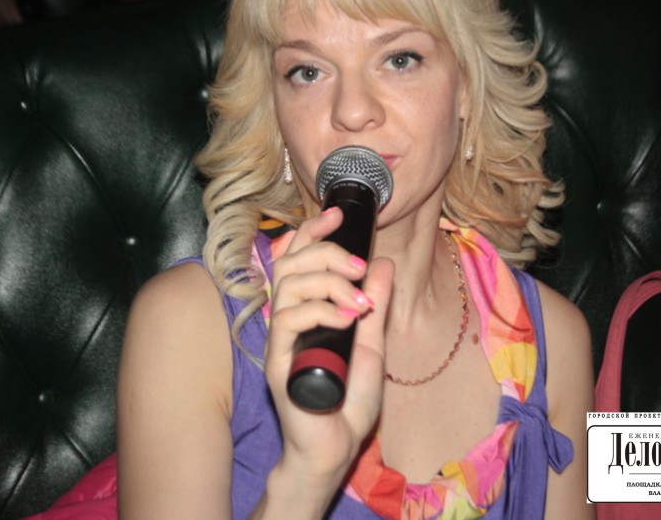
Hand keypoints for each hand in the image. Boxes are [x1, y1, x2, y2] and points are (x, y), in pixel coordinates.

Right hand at [264, 206, 393, 489]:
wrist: (334, 446)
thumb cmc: (348, 399)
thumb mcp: (371, 342)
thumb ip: (375, 304)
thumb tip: (382, 263)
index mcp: (305, 310)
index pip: (297, 257)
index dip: (313, 231)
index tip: (338, 214)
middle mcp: (287, 319)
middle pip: (290, 262)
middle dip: (325, 251)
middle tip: (358, 266)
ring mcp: (280, 339)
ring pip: (288, 285)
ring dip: (328, 282)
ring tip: (359, 301)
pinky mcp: (278, 361)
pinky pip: (288, 320)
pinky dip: (322, 311)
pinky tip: (348, 320)